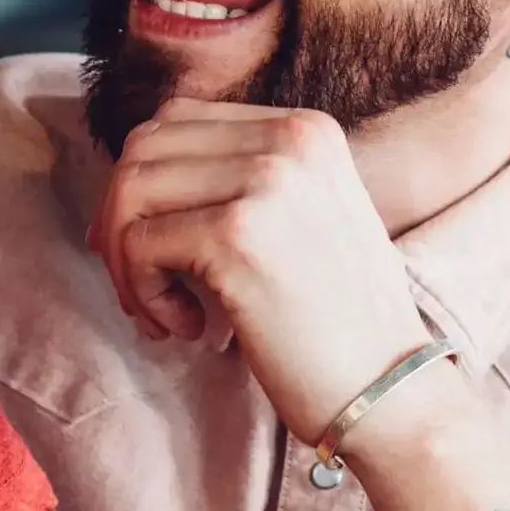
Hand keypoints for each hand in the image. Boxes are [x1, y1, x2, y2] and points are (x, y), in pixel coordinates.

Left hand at [90, 98, 430, 439]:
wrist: (391, 390)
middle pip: (145, 147)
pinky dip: (142, 292)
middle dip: (119, 218)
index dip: (142, 182)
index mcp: (306, 129)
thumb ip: (234, 184)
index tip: (143, 246)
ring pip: (131, 192)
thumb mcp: (302, 219)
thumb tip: (121, 189)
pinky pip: (138, 245)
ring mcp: (265, 182)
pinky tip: (186, 328)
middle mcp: (289, 140)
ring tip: (160, 312)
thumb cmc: (336, 323)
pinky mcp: (237, 235)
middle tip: (138, 283)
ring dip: (125, 260)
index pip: (178, 120)